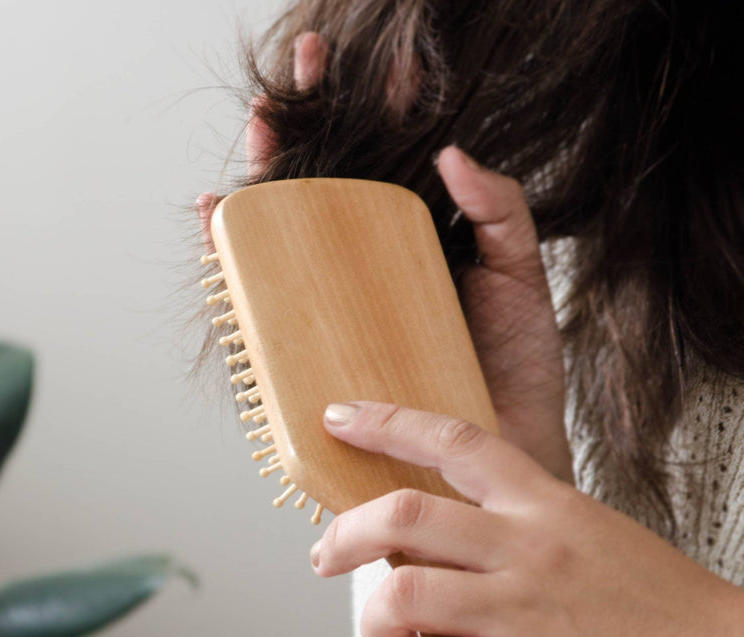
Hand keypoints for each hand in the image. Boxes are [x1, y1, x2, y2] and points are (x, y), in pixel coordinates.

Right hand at [196, 34, 571, 482]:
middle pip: (324, 185)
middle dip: (309, 121)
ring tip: (263, 124)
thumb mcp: (520, 280)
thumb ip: (501, 212)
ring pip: (285, 231)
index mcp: (417, 244)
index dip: (368, 112)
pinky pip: (259, 298)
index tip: (364, 66)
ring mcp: (336, 306)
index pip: (383, 165)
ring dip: (265, 173)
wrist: (492, 463)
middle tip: (303, 68)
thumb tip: (452, 151)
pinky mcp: (309, 349)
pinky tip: (222, 219)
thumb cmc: (513, 374)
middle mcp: (369, 268)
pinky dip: (231, 257)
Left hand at [312, 400, 743, 636]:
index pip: (455, 442)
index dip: (388, 423)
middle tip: (325, 555)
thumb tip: (456, 548)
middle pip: (404, 515)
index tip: (340, 416)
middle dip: (345, 533)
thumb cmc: (665, 614)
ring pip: (403, 595)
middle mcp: (527, 549)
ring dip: (373, 624)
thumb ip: (525, 535)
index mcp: (545, 507)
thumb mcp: (595, 541)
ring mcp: (524, 613)